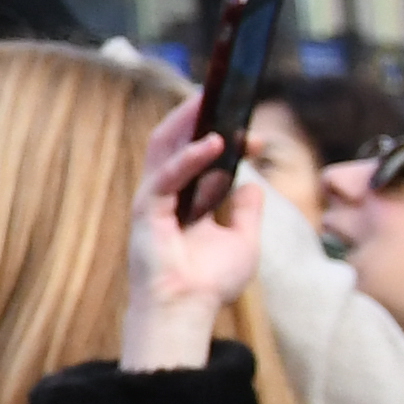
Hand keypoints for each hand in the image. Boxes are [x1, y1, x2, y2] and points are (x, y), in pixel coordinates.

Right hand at [118, 95, 266, 371]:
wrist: (187, 310)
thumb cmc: (209, 281)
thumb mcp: (243, 241)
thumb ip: (246, 212)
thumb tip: (253, 185)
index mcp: (184, 198)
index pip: (197, 155)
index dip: (222, 138)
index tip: (255, 135)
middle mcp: (165, 192)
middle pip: (173, 140)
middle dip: (194, 115)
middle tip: (221, 94)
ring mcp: (153, 199)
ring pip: (163, 147)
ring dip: (186, 122)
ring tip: (208, 101)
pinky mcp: (147, 211)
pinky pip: (167, 177)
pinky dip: (189, 159)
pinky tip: (212, 144)